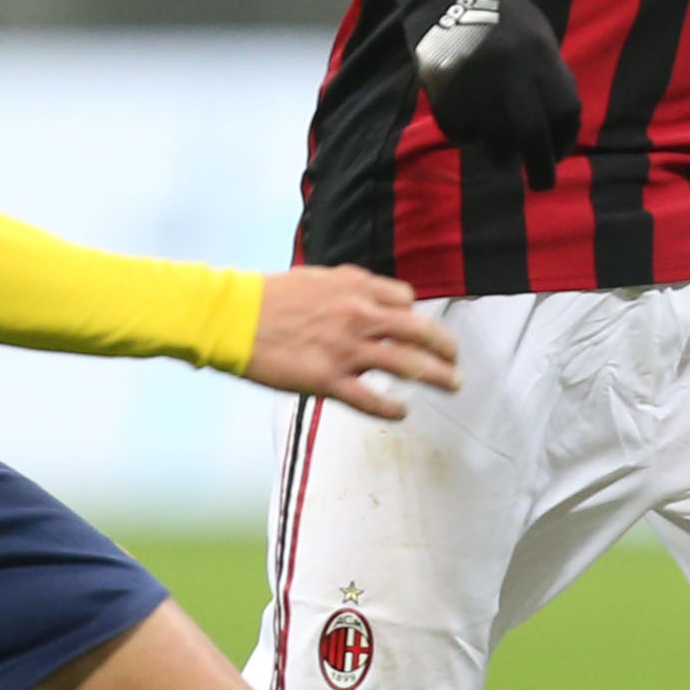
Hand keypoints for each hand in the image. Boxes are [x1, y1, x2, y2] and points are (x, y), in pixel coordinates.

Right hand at [243, 266, 460, 417]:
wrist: (232, 317)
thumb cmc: (268, 297)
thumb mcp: (316, 278)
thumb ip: (346, 287)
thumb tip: (368, 295)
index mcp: (355, 288)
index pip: (406, 300)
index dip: (416, 315)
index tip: (419, 330)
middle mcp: (359, 316)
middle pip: (420, 332)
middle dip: (445, 347)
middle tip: (456, 359)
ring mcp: (347, 349)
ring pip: (408, 365)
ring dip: (438, 376)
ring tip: (453, 384)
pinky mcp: (328, 380)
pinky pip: (372, 399)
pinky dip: (394, 407)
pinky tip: (403, 411)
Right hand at [374, 0, 580, 186]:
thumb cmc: (501, 16)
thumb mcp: (537, 38)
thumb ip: (547, 78)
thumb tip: (558, 128)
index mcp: (541, 57)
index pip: (565, 111)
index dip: (565, 138)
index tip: (558, 153)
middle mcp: (511, 73)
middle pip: (532, 135)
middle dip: (541, 168)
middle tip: (542, 185)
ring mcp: (476, 84)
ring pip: (494, 141)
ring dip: (500, 153)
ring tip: (499, 147)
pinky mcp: (445, 91)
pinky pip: (461, 132)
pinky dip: (467, 133)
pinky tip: (467, 115)